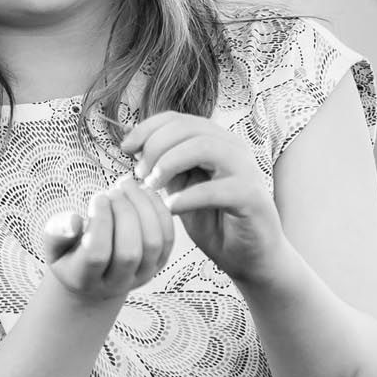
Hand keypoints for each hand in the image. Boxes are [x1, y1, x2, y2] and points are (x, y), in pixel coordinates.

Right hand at [40, 178, 173, 303]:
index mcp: (84, 279)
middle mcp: (116, 283)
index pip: (96, 254)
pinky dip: (159, 210)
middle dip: (123, 213)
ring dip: (143, 207)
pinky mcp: (159, 263)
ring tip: (127, 185)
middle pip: (129, 252)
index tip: (96, 198)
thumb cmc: (70, 253)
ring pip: (153, 243)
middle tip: (112, 190)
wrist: (95, 275)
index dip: (99, 222)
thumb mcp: (53, 246)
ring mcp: (142, 275)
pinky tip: (144, 192)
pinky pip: (167, 236)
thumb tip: (74, 220)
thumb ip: (56, 232)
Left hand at [120, 112, 285, 282]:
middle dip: (155, 146)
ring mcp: (245, 169)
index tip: (125, 148)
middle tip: (141, 173)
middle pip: (188, 127)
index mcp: (215, 140)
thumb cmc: (214, 221)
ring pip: (203, 147)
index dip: (147, 128)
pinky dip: (187, 197)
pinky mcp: (251, 196)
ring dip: (169, 163)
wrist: (249, 257)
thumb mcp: (181, 188)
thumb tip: (134, 144)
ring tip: (153, 185)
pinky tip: (171, 208)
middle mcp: (232, 148)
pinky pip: (215, 189)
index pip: (177, 118)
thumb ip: (164, 165)